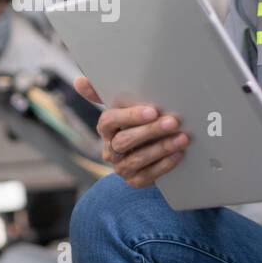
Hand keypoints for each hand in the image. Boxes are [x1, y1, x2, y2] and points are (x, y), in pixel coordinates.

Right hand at [73, 75, 188, 187]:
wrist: (145, 151)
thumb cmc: (135, 122)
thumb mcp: (123, 106)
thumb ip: (103, 93)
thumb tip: (79, 81)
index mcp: (105, 128)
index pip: (109, 121)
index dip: (130, 116)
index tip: (152, 111)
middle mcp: (110, 149)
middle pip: (125, 141)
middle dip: (150, 131)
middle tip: (173, 122)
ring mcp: (120, 167)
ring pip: (137, 159)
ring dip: (161, 148)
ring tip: (182, 138)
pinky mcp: (134, 181)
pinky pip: (147, 176)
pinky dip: (164, 165)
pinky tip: (178, 154)